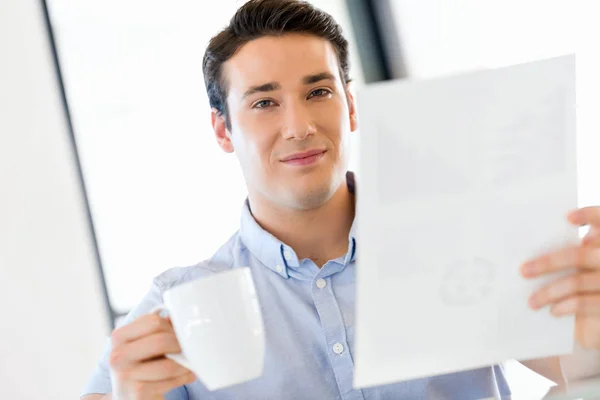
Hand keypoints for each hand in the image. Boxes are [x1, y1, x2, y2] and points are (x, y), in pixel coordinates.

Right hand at [108, 312, 195, 399]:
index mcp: (119, 336)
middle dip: (180, 346)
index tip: (177, 335)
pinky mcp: (137, 393)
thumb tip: (180, 317)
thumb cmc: (142, 366)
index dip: (172, 328)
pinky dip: (184, 377)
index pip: (154, 321)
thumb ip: (161, 329)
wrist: (129, 397)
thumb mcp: (145, 344)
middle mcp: (117, 356)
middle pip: (162, 341)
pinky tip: (185, 376)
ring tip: (188, 364)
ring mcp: (125, 376)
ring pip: (169, 364)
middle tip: (186, 350)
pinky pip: (170, 380)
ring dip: (186, 364)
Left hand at [521, 206, 599, 348]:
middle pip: (578, 256)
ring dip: (549, 292)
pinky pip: (584, 303)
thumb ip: (574, 252)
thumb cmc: (588, 285)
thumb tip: (536, 245)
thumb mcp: (584, 264)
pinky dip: (565, 306)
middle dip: (547, 263)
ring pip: (577, 282)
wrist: (599, 318)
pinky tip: (553, 310)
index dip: (590, 215)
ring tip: (532, 301)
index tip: (568, 217)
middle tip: (523, 271)